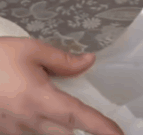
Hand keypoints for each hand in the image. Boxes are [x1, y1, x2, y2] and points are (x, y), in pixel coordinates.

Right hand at [0, 37, 124, 134]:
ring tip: (51, 102)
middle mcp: (29, 121)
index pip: (78, 116)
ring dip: (57, 125)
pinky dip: (40, 126)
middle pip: (65, 133)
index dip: (101, 127)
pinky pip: (30, 133)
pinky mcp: (6, 132)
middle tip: (85, 112)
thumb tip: (89, 62)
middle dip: (77, 124)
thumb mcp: (32, 50)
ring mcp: (15, 131)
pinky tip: (33, 108)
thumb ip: (63, 60)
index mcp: (39, 99)